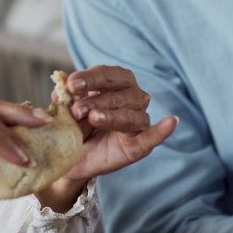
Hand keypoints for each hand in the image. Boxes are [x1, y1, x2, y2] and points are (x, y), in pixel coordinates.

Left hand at [36, 65, 175, 210]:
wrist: (69, 159)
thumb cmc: (71, 127)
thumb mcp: (65, 111)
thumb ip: (66, 100)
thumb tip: (61, 88)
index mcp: (114, 83)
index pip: (107, 74)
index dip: (91, 78)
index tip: (72, 84)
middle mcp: (131, 97)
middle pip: (120, 93)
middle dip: (96, 99)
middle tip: (77, 110)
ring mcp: (138, 121)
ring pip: (131, 114)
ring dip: (112, 116)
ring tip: (94, 118)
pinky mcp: (140, 145)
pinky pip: (153, 137)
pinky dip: (162, 130)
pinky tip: (171, 122)